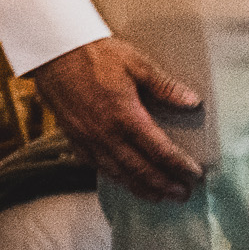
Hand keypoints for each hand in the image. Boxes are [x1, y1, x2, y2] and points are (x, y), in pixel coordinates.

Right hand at [29, 37, 203, 201]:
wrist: (54, 53)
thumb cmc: (95, 54)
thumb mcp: (136, 64)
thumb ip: (165, 86)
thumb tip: (192, 101)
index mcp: (125, 116)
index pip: (158, 149)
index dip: (178, 165)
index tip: (195, 175)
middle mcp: (105, 134)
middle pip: (139, 169)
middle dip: (163, 185)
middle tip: (182, 195)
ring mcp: (87, 139)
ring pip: (117, 173)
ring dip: (140, 187)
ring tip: (158, 197)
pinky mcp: (73, 138)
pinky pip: (96, 166)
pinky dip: (113, 177)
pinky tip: (123, 180)